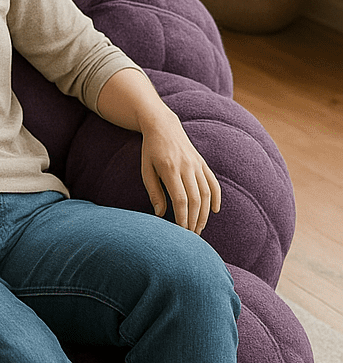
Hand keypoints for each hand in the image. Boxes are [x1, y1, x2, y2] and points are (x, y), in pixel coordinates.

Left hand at [139, 109, 221, 233]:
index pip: (180, 199)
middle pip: (196, 199)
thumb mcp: (146, 170)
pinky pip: (213, 182)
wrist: (163, 126)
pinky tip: (215, 210)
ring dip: (204, 214)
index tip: (180, 232)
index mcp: (170, 169)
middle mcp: (187, 167)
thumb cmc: (150, 150)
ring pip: (206, 193)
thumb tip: (160, 214)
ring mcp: (197, 164)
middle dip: (194, 220)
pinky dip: (217, 197)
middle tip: (190, 236)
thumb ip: (154, 192)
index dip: (182, 218)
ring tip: (199, 228)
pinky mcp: (202, 163)